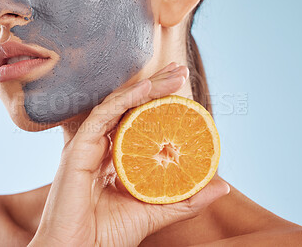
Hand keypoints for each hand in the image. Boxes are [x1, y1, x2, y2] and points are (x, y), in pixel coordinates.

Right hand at [28, 62, 229, 246]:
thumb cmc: (109, 236)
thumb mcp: (156, 211)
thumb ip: (186, 198)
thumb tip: (223, 185)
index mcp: (113, 158)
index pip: (137, 121)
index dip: (158, 103)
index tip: (183, 91)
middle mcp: (100, 146)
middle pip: (128, 107)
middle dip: (156, 87)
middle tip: (180, 71)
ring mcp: (88, 145)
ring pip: (117, 105)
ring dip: (146, 87)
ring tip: (174, 75)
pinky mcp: (78, 149)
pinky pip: (103, 115)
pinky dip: (125, 98)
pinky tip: (147, 87)